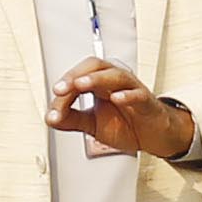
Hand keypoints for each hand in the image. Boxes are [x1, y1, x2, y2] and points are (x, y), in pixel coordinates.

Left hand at [51, 57, 191, 163]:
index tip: (53, 106)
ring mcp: (132, 89)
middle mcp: (114, 82)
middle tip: (61, 89)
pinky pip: (138, 94)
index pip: (78, 77)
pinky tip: (117, 98)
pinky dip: (127, 95)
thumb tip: (50, 117)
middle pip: (95, 66)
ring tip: (81, 85)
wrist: (152, 136)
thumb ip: (71, 119)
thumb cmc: (126, 124)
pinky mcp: (147, 102)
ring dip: (96, 79)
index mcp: (99, 84)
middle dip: (75, 75)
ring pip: (115, 75)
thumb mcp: (91, 124)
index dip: (63, 89)